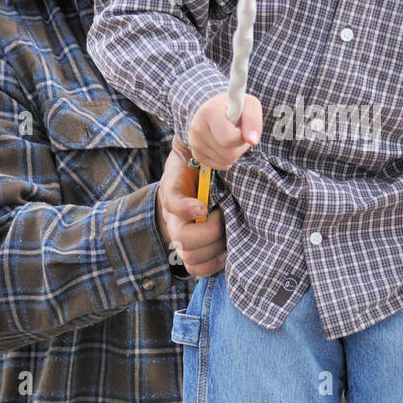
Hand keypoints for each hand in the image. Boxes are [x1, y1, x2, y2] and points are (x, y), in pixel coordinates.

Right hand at [156, 137, 226, 275]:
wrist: (191, 187)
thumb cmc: (198, 169)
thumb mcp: (194, 154)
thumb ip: (197, 148)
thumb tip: (213, 133)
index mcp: (174, 194)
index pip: (173, 203)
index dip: (187, 207)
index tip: (204, 204)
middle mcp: (174, 220)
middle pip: (183, 238)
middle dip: (211, 231)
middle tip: (226, 217)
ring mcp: (181, 239)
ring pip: (191, 257)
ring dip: (214, 249)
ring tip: (229, 234)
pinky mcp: (193, 253)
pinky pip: (197, 269)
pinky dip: (213, 264)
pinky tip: (226, 251)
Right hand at [188, 93, 261, 169]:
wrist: (215, 110)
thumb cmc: (235, 107)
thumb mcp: (249, 105)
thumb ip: (253, 119)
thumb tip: (253, 141)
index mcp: (209, 112)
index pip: (229, 139)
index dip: (241, 135)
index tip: (240, 125)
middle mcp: (197, 128)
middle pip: (229, 154)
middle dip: (240, 145)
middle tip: (237, 130)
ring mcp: (194, 143)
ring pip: (227, 161)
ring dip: (235, 151)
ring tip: (230, 135)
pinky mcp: (196, 154)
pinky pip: (222, 165)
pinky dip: (228, 157)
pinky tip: (224, 143)